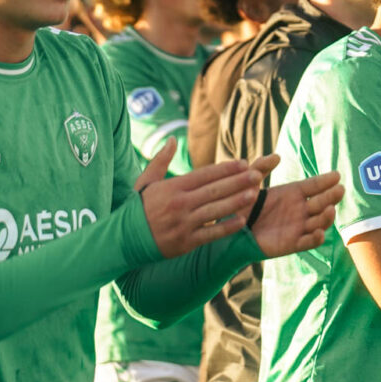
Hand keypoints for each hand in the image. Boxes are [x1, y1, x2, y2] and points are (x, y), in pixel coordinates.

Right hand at [136, 138, 263, 256]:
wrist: (123, 240)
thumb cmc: (137, 208)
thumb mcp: (146, 181)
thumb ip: (161, 160)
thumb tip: (173, 139)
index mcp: (172, 188)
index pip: (204, 174)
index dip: (225, 169)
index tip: (243, 163)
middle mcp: (179, 204)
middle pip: (214, 190)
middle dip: (238, 182)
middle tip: (257, 175)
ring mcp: (183, 223)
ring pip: (216, 210)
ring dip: (237, 201)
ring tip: (254, 193)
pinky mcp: (186, 242)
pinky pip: (211, 234)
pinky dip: (227, 227)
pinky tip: (242, 220)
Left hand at [240, 154, 342, 257]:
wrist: (234, 230)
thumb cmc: (243, 205)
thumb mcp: (249, 183)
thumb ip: (260, 167)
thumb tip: (276, 156)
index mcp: (294, 193)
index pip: (314, 185)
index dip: (326, 180)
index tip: (337, 175)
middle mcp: (300, 209)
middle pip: (322, 202)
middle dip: (332, 196)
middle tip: (339, 190)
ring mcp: (299, 227)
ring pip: (320, 222)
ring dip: (327, 217)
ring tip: (330, 209)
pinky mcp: (293, 243)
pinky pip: (309, 242)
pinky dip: (316, 238)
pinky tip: (319, 232)